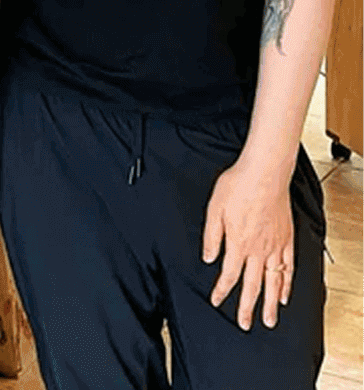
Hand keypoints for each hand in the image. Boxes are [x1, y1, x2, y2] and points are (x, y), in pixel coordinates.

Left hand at [202, 161, 293, 330]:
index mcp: (238, 243)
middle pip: (253, 285)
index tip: (217, 302)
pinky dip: (287, 283)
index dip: (222, 291)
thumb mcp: (213, 210)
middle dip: (248, 307)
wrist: (264, 173)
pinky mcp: (287, 239)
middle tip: (245, 324)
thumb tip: (209, 259)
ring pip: (274, 282)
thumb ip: (211, 237)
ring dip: (271, 303)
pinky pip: (289, 267)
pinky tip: (285, 294)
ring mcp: (275, 246)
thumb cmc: (237, 187)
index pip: (228, 275)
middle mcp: (258, 249)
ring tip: (269, 320)